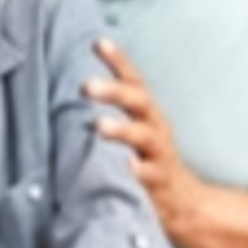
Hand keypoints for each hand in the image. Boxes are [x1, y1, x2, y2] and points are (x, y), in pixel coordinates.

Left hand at [84, 40, 201, 238]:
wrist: (184, 204)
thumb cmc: (145, 162)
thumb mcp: (129, 134)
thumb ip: (105, 116)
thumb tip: (62, 94)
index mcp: (144, 114)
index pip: (132, 81)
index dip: (118, 61)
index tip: (98, 42)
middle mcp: (154, 128)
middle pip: (138, 101)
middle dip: (114, 91)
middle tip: (86, 86)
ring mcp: (160, 155)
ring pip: (145, 136)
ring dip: (122, 129)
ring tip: (99, 125)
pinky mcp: (163, 183)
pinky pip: (153, 175)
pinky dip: (141, 171)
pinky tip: (128, 168)